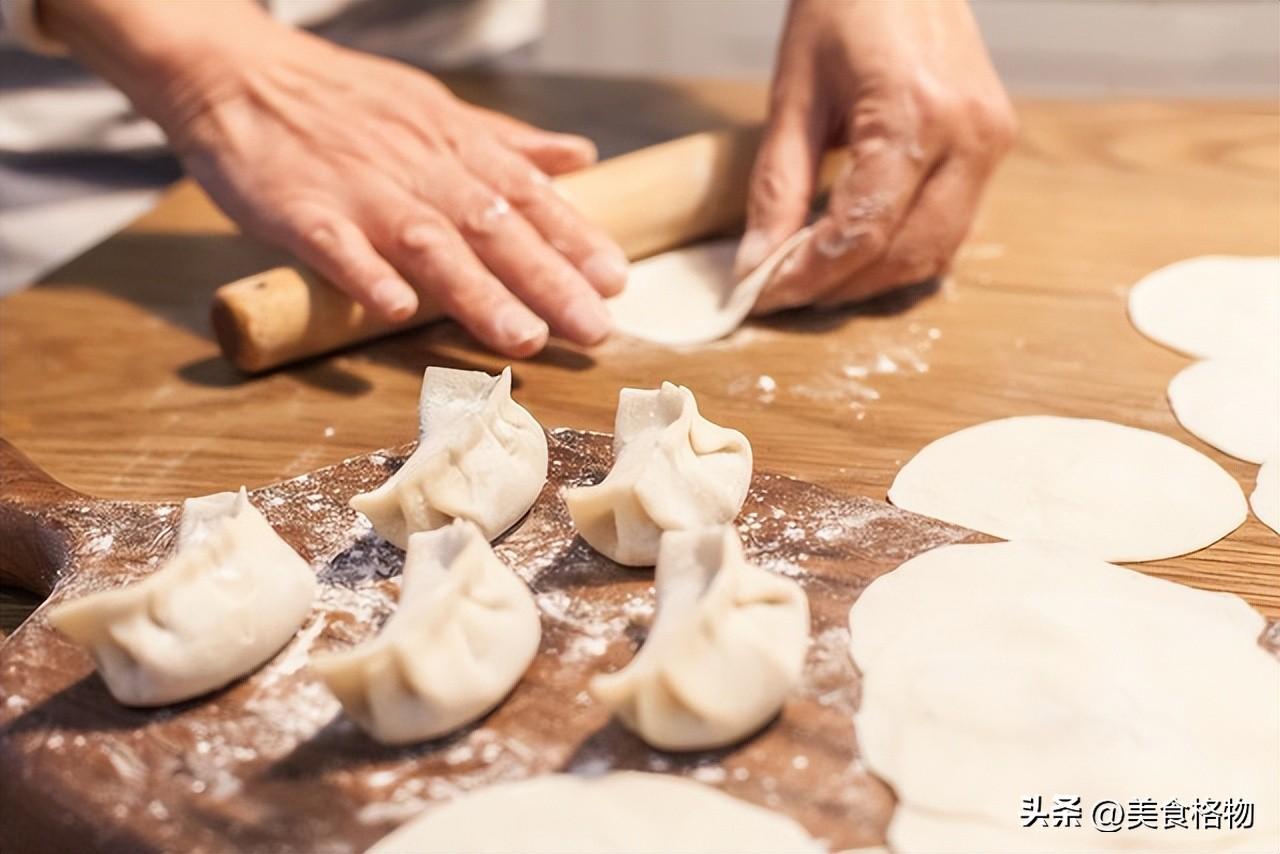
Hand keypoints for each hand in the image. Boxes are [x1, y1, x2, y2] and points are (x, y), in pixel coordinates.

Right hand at [43, 0, 626, 356]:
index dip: (575, 238)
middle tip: (594, 328)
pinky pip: (334, 244)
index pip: (527, 195)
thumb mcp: (433, 108)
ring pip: (427, 242)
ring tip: (522, 338)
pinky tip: (394, 311)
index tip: (617, 280)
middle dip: (549, 279)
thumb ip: (506, 141)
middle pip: (493, 226)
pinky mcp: (297, 208)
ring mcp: (357, 188)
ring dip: (477, 292)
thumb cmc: (342, 100)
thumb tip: (579, 157)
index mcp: (451, 144)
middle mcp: (417, 167)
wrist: (236, 70)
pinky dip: (364, 274)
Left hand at [737, 0, 1015, 312]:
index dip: (809, 275)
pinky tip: (857, 251)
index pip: (862, 231)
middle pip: (903, 253)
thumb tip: (756, 265)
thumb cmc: (843, 5)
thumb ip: (776, 189)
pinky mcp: (994, 142)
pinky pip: (952, 226)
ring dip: (873, 279)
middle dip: (839, 287)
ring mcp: (991, 140)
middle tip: (782, 294)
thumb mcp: (794, 95)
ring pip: (935, 252)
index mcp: (915, 113)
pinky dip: (903, 251)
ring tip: (814, 278)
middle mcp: (968, 134)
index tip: (762, 294)